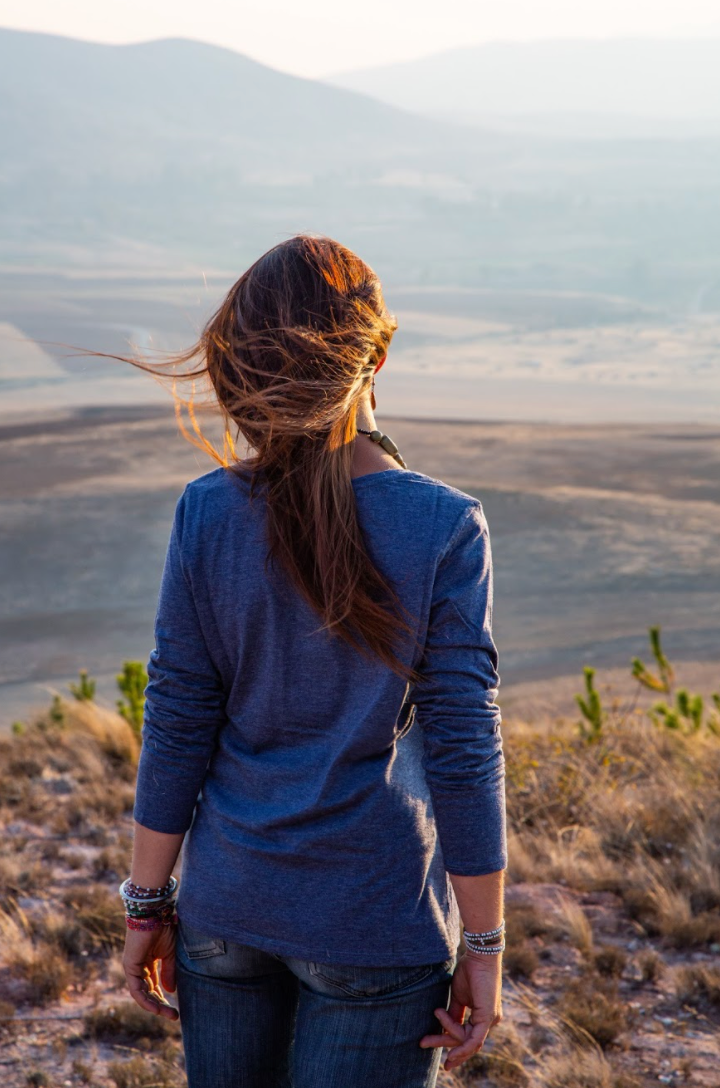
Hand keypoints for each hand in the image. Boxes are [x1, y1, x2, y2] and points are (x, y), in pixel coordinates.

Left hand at [122, 921, 178, 1020]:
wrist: (154, 912)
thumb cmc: (164, 927)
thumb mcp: (170, 953)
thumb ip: (169, 972)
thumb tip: (170, 992)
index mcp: (149, 962)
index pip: (155, 986)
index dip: (164, 998)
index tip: (176, 1009)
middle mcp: (139, 966)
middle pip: (149, 992)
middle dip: (161, 1005)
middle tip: (174, 1016)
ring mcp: (133, 967)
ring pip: (142, 994)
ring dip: (155, 1005)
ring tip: (168, 1014)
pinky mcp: (129, 967)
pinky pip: (136, 989)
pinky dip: (145, 1000)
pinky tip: (156, 1008)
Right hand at [420, 950, 501, 1071]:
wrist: (479, 955)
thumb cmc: (470, 970)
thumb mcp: (458, 996)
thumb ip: (453, 1014)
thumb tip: (443, 1029)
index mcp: (483, 1016)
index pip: (465, 1036)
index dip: (450, 1043)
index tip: (432, 1046)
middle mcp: (489, 1021)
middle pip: (465, 1041)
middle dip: (443, 1043)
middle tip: (422, 1043)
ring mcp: (490, 1020)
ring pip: (466, 1041)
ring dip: (446, 1038)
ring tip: (430, 1029)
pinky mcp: (488, 1018)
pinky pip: (474, 1040)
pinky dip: (462, 1049)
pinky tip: (451, 1055)